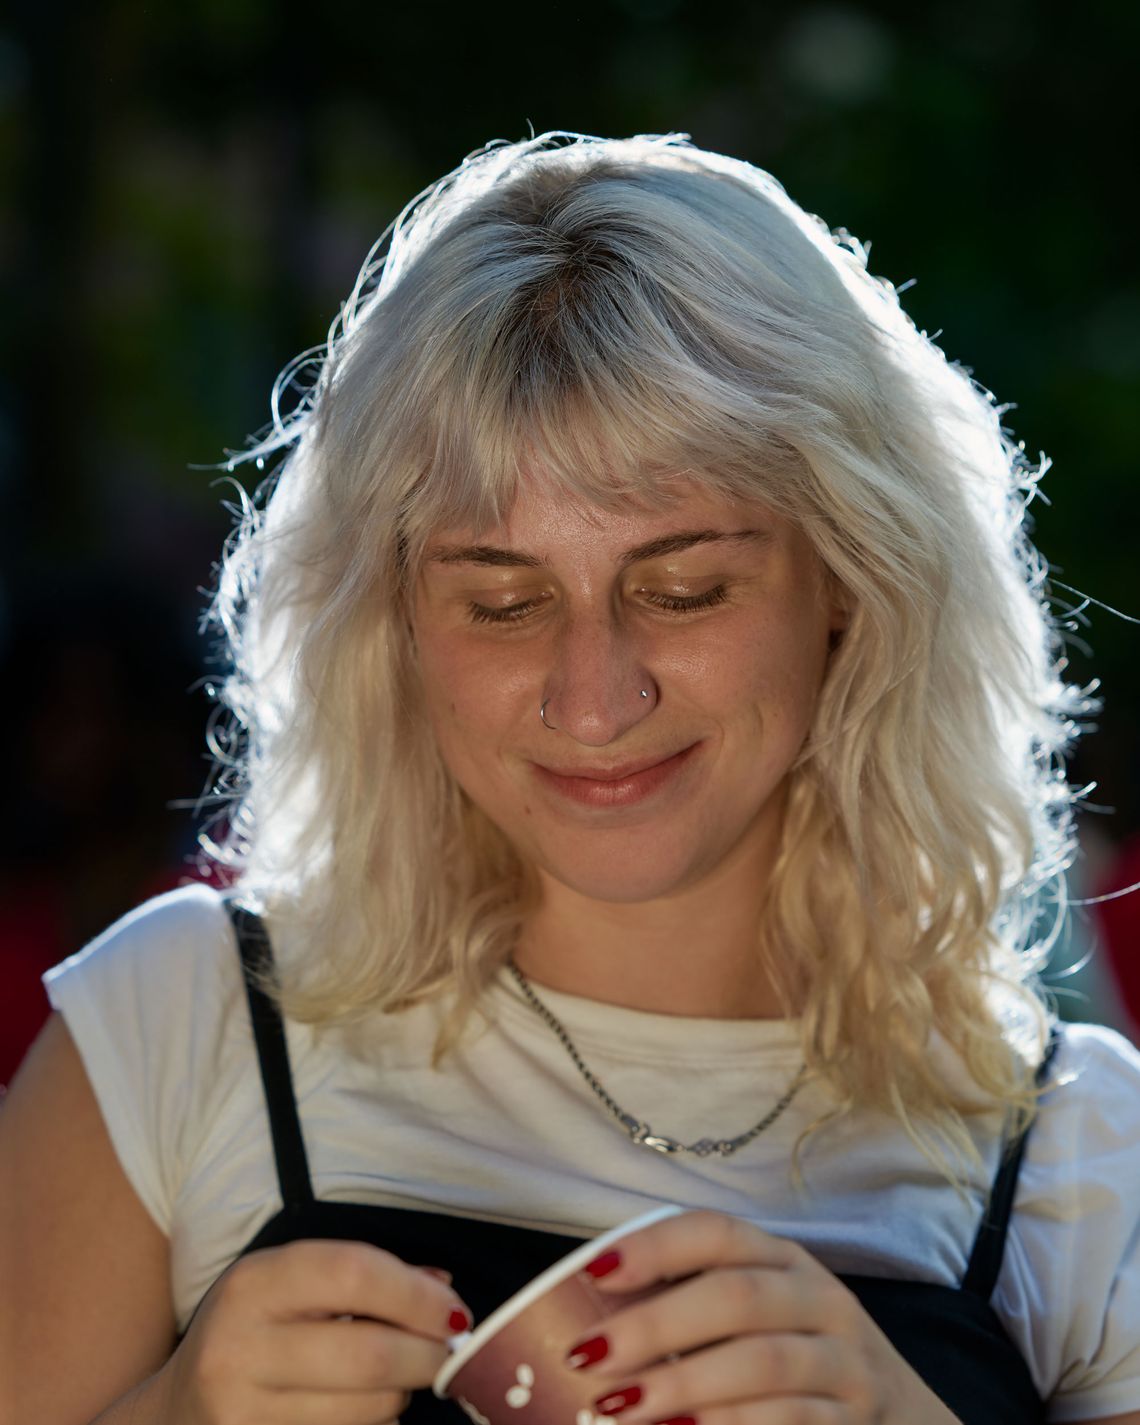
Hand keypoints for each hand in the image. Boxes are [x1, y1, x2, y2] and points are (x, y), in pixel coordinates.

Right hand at [156, 1239, 470, 1424]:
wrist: (172, 1416)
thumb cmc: (249, 1334)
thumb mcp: (287, 1286)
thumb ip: (363, 1277)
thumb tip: (444, 1292)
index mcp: (253, 1284)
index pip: (354, 1273)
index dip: (417, 1295)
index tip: (453, 1311)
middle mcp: (238, 1349)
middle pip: (369, 1356)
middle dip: (427, 1356)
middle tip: (449, 1352)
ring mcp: (240, 1415)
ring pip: (365, 1412)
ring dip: (401, 1396)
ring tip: (398, 1378)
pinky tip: (365, 1409)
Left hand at [563, 1209, 959, 1423]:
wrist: (902, 1417)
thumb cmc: (796, 1356)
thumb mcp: (758, 1315)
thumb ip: (692, 1305)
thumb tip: (592, 1316)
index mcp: (782, 1258)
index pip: (717, 1232)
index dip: (656, 1247)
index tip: (594, 1273)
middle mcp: (818, 1297)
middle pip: (736, 1296)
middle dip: (655, 1326)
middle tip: (590, 1357)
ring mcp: (845, 1360)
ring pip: (762, 1361)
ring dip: (684, 1385)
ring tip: (621, 1409)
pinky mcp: (856, 1418)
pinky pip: (791, 1419)